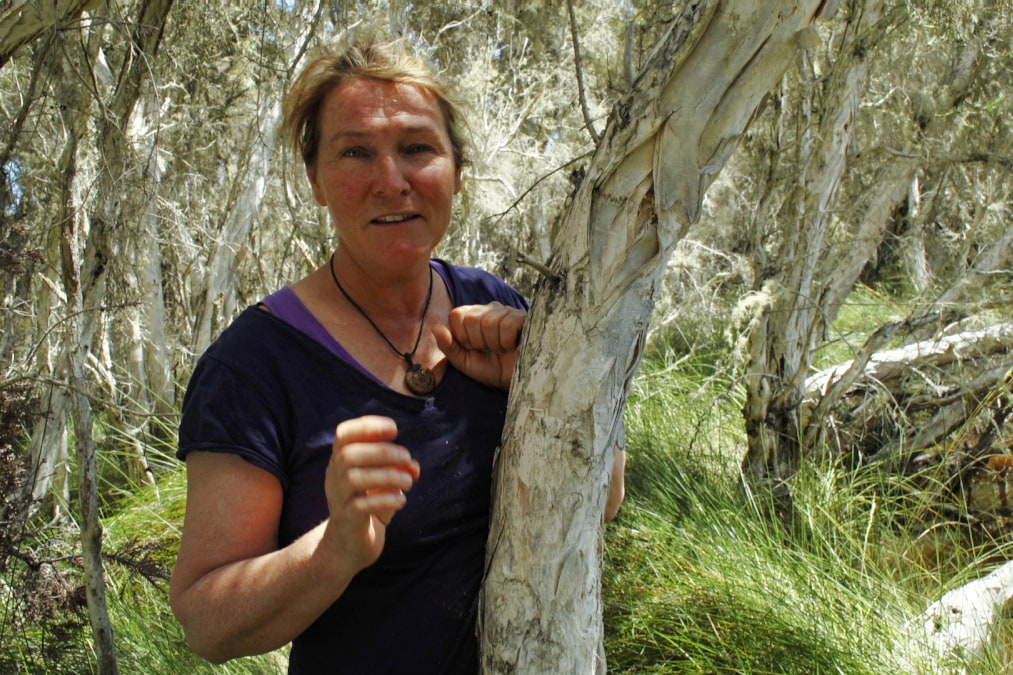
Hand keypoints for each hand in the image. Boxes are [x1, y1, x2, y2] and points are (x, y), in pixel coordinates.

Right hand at [322, 416, 419, 571]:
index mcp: (341, 461)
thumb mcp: (385, 483)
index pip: (343, 435)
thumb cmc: (369, 505)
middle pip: (349, 455)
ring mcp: (338, 499)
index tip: (393, 429)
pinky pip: (362, 506)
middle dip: (383, 452)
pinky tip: (401, 500)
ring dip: (388, 475)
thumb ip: (399, 470)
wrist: (349, 545)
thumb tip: (414, 466)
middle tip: (407, 458)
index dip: (367, 426)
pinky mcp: (347, 520)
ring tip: (408, 481)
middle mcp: (334, 477)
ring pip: (354, 479)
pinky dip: (385, 499)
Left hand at [433, 302, 525, 389]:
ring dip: (495, 343)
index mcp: (472, 316)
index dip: (463, 337)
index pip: (457, 315)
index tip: (473, 348)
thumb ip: (447, 345)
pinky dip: (508, 342)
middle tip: (490, 350)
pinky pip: (508, 324)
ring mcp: (507, 311)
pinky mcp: (523, 318)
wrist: (514, 382)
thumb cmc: (490, 370)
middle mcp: (489, 309)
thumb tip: (435, 327)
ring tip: (502, 349)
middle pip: (472, 319)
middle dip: (479, 342)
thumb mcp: (463, 362)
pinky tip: (513, 346)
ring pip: (490, 322)